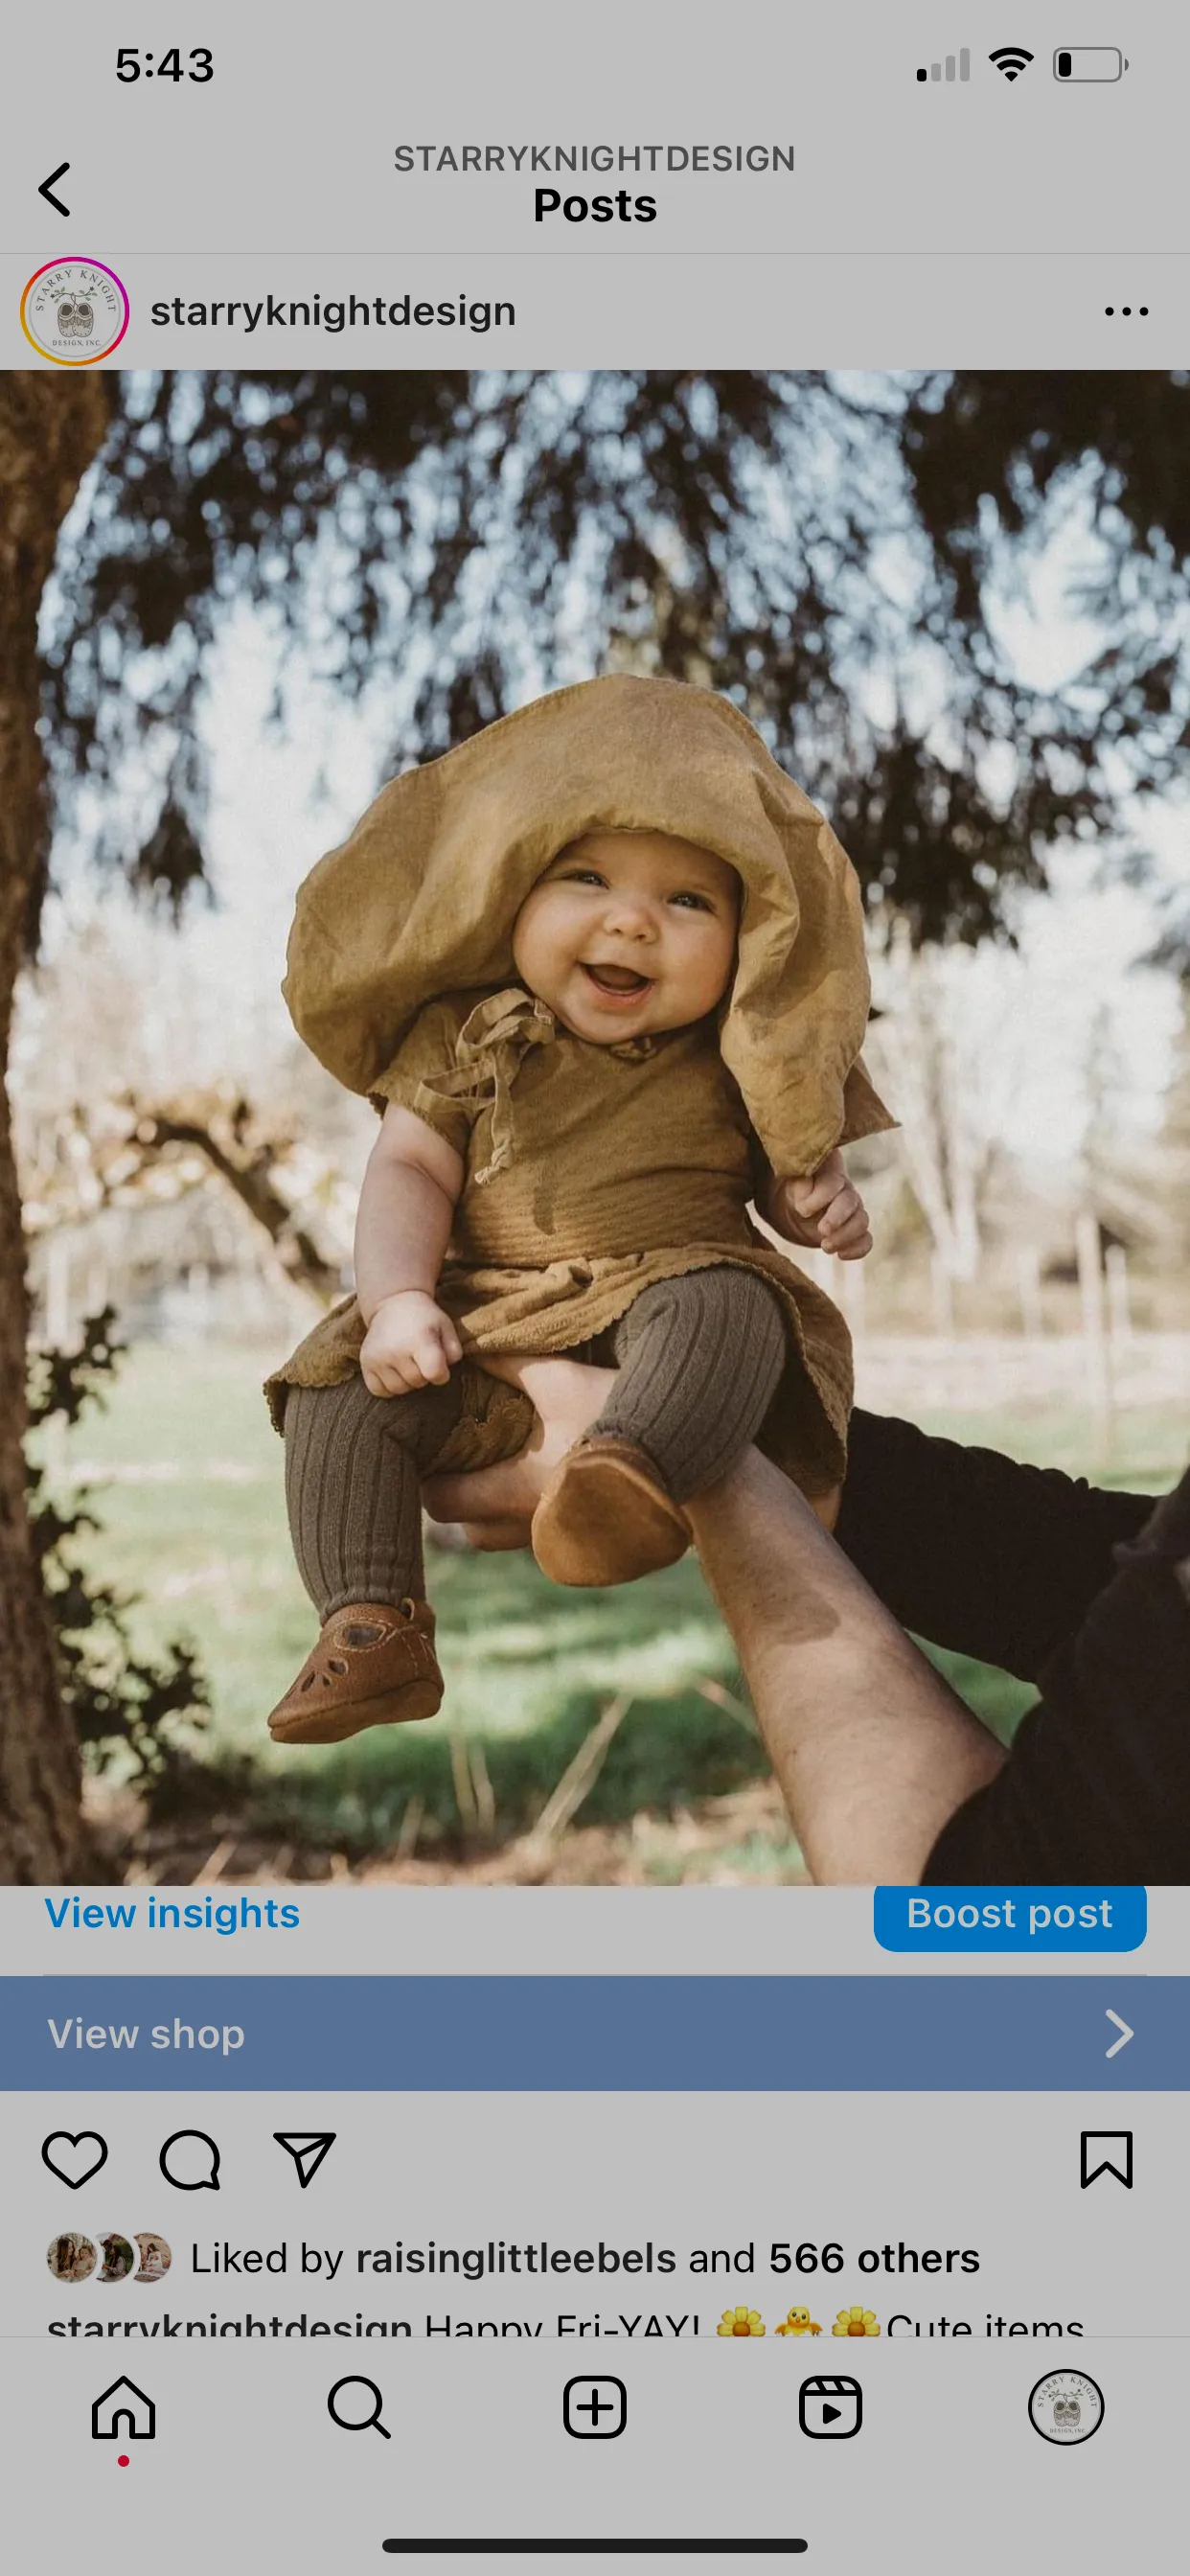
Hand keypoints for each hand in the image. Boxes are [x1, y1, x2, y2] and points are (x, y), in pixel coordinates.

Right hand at [359, 1290, 461, 1395]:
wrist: (393, 1303)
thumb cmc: (424, 1318)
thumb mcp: (446, 1327)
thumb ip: (453, 1352)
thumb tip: (443, 1374)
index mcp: (419, 1340)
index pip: (435, 1374)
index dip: (442, 1374)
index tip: (439, 1365)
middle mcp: (395, 1350)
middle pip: (417, 1382)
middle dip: (423, 1374)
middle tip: (420, 1357)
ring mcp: (377, 1357)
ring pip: (399, 1389)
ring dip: (406, 1381)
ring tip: (407, 1362)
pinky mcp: (365, 1363)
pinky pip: (379, 1390)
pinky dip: (388, 1386)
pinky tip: (393, 1370)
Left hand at [423, 1352, 615, 1548]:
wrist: (678, 1450)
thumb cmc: (613, 1415)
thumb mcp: (559, 1380)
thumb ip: (510, 1365)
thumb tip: (470, 1349)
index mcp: (513, 1490)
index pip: (441, 1503)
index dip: (428, 1480)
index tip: (432, 1452)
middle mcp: (531, 1524)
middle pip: (468, 1531)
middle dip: (461, 1501)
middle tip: (464, 1462)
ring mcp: (558, 1534)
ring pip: (502, 1538)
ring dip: (492, 1511)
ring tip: (500, 1470)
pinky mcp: (584, 1534)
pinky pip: (536, 1534)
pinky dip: (526, 1513)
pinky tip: (541, 1477)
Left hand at [766, 1150, 871, 1260]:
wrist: (791, 1208)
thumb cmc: (790, 1192)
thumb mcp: (789, 1184)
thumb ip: (798, 1185)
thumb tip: (806, 1193)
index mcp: (828, 1176)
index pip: (833, 1182)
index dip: (821, 1197)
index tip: (803, 1211)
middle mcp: (844, 1191)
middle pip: (850, 1202)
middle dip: (837, 1218)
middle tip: (822, 1231)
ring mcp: (852, 1212)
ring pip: (861, 1221)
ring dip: (845, 1236)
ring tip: (825, 1246)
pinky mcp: (852, 1231)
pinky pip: (866, 1240)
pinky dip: (858, 1249)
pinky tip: (841, 1255)